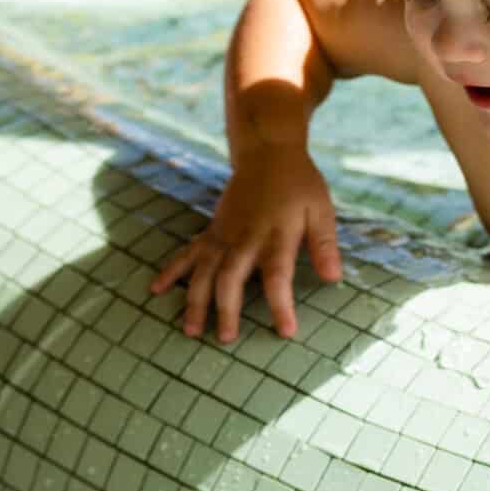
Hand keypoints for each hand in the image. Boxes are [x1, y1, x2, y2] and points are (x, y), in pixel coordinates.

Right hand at [150, 150, 343, 339]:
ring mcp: (224, 234)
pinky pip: (188, 252)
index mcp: (276, 235)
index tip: (285, 331)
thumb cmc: (299, 185)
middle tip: (226, 338)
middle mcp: (245, 237)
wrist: (267, 152)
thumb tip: (333, 278)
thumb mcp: (321, 210)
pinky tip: (156, 289)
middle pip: (230, 277)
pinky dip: (172, 270)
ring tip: (190, 330)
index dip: (280, 304)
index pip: (277, 275)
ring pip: (203, 270)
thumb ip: (324, 245)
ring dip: (195, 300)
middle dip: (226, 308)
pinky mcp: (212, 230)